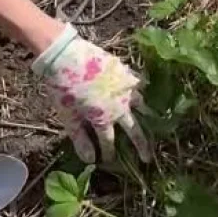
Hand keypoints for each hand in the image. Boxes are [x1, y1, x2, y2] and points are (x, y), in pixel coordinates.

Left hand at [32, 25, 149, 163]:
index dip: (109, 153)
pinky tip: (145, 90)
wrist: (66, 56)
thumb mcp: (68, 116)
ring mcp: (125, 89)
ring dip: (147, 117)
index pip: (109, 142)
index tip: (109, 160)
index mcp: (103, 119)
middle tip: (147, 159)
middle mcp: (119, 108)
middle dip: (141, 146)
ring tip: (153, 122)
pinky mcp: (125, 73)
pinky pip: (139, 83)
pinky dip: (143, 89)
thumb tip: (90, 160)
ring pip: (142, 106)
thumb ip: (80, 139)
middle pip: (134, 131)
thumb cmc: (63, 89)